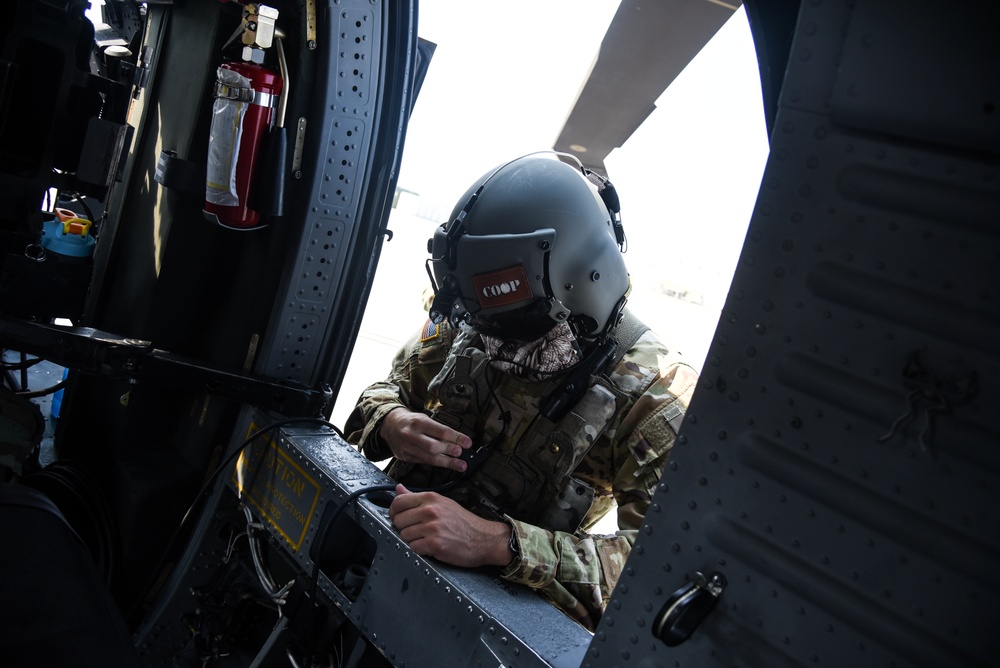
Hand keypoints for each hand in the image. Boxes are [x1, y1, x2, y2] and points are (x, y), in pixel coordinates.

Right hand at [379, 408, 471, 472]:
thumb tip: (458, 440)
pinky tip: (446, 464)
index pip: (440, 431)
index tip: (467, 442)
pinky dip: (437, 464)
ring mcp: (407, 448)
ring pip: (429, 458)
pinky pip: (424, 462)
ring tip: (460, 465)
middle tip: (461, 453)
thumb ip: (438, 429)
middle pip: (433, 446)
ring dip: (447, 462)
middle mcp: (411, 435)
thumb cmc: (411, 421)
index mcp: (418, 422)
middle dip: (449, 450)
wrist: (390, 425)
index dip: (456, 438)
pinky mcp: (406, 457)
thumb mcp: (424, 419)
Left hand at [388, 484, 512, 567]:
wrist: (484, 539)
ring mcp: (432, 527)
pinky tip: (430, 546)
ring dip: (412, 540)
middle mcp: (430, 510)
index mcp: (431, 498)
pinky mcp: (434, 544)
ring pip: (404, 535)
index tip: (397, 517)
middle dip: (404, 527)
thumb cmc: (465, 522)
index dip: (394, 512)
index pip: (398, 502)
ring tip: (425, 538)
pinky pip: (413, 548)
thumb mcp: (442, 503)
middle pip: (398, 520)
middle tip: (416, 530)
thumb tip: (399, 489)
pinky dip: (419, 550)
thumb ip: (417, 497)